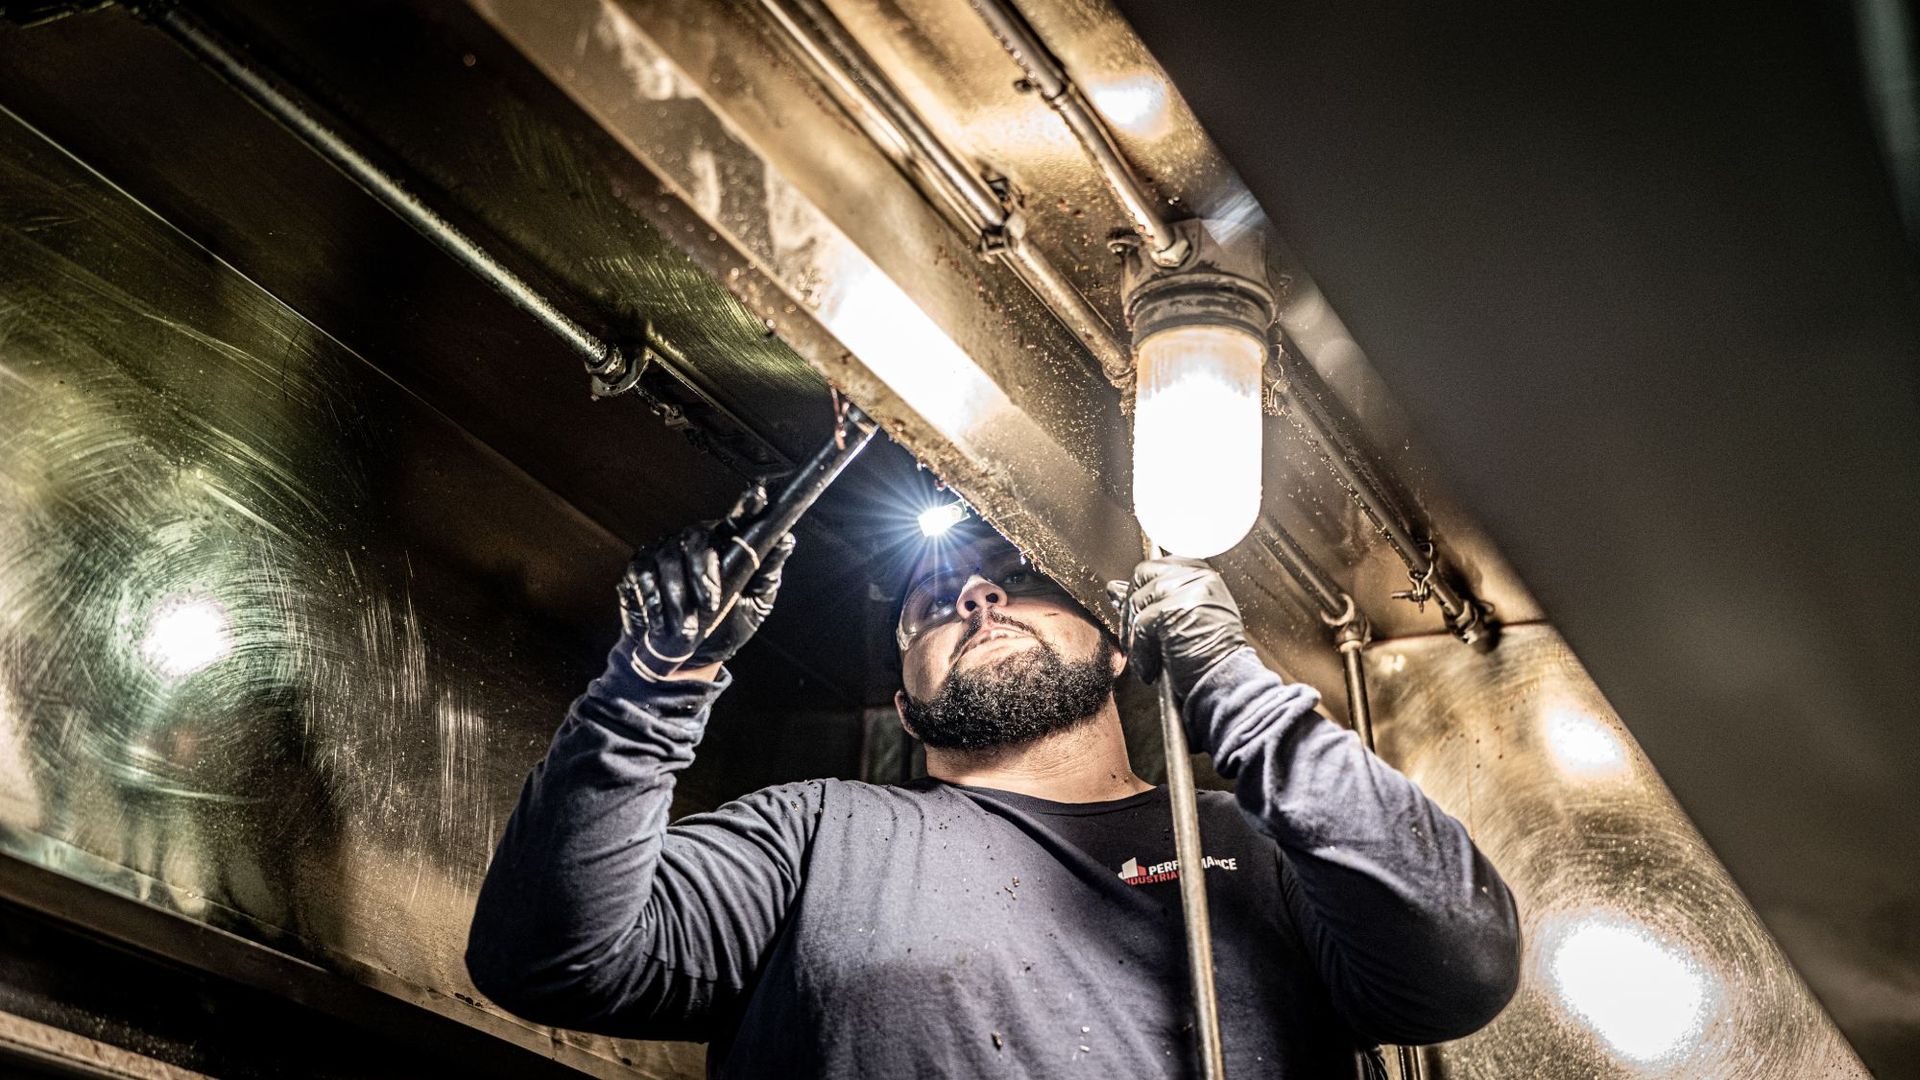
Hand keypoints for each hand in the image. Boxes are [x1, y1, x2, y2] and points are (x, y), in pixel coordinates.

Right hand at [617, 485, 796, 680]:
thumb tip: (787, 540)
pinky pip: (643, 576)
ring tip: (687, 628)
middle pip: (697, 538)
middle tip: (711, 604)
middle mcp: (696, 542)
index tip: (758, 497)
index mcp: (727, 545)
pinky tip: (661, 621)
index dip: (746, 506)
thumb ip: (767, 574)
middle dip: (703, 573)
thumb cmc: (725, 626)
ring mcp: (666, 552)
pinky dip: (653, 601)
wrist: (688, 656)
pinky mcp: (640, 568)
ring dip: (678, 598)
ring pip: (669, 561)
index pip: (738, 520)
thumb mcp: (753, 605)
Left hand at [1108, 557, 1249, 702]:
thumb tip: (1113, 588)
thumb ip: (1154, 599)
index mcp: (1204, 575)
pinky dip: (1141, 652)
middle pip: (1143, 574)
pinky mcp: (1173, 610)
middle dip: (1132, 607)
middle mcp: (1198, 577)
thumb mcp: (1185, 619)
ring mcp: (1186, 591)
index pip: (1158, 566)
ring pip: (1138, 601)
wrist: (1229, 683)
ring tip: (1149, 657)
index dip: (1142, 591)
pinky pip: (1140, 626)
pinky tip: (1152, 668)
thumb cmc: (1211, 658)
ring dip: (1135, 635)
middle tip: (1136, 637)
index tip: (1137, 612)